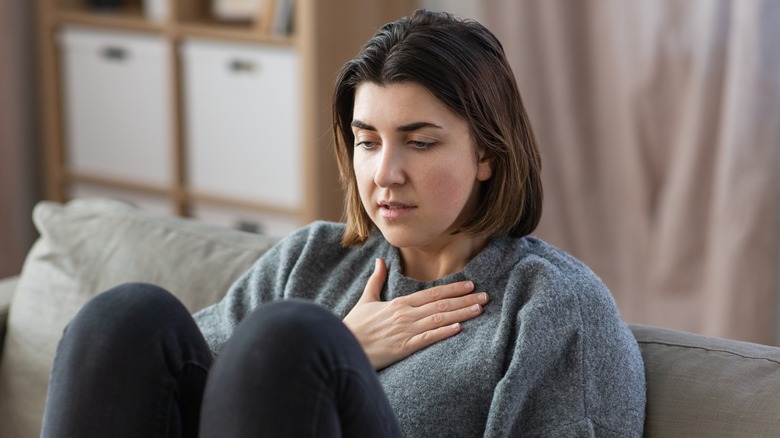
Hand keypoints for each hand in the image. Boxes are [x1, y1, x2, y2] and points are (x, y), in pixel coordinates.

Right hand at [343, 258, 488, 369]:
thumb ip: (376, 280)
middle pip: (441, 304)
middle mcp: (405, 314)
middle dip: (464, 299)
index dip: (452, 288)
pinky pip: (426, 339)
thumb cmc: (354, 326)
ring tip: (479, 309)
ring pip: (438, 319)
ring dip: (461, 313)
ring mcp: (405, 331)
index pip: (431, 293)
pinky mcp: (402, 347)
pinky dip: (442, 332)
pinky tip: (458, 328)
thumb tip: (380, 260)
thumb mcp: (366, 300)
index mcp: (399, 303)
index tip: (470, 284)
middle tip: (485, 296)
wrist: (343, 346)